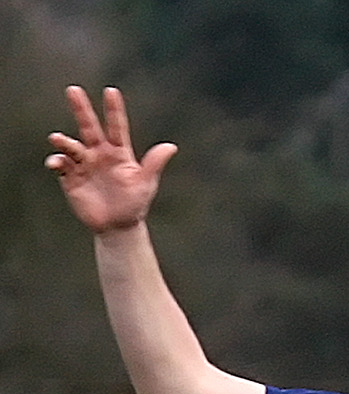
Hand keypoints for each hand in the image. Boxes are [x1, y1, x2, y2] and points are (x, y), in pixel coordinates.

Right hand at [46, 86, 176, 232]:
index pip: (116, 127)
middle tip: (73, 90)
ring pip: (71, 146)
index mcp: (118, 152)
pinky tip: (55, 163)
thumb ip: (154, 164)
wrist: (118, 227)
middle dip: (81, 109)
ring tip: (57, 139)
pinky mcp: (72, 178)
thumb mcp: (146, 184)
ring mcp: (84, 164)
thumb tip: (171, 147)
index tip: (111, 91)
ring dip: (64, 141)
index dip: (114, 110)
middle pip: (89, 127)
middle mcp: (99, 153)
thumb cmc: (135, 204)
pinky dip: (57, 162)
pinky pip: (62, 165)